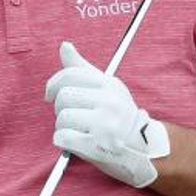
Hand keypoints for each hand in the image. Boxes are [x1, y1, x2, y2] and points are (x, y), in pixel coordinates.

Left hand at [44, 42, 170, 187]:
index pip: (71, 74)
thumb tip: (64, 45)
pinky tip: (73, 142)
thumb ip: (82, 68)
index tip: (50, 95)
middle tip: (72, 117)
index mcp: (110, 85)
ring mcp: (105, 124)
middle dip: (60, 109)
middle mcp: (109, 102)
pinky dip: (62, 141)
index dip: (53, 84)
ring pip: (62, 118)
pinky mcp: (98, 145)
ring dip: (62, 128)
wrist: (145, 150)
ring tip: (77, 131)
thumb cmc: (120, 117)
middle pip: (64, 97)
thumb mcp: (108, 88)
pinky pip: (63, 138)